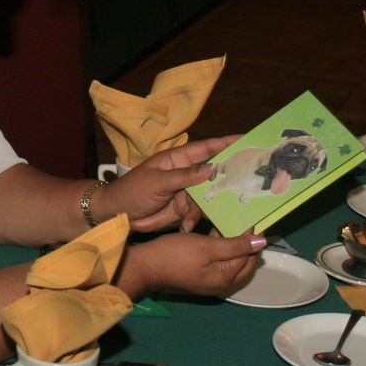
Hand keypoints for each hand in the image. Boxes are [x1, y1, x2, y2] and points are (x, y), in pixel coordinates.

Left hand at [92, 136, 239, 232]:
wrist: (117, 214)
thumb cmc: (132, 190)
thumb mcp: (157, 181)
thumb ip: (184, 176)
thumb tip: (210, 168)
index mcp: (178, 159)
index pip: (207, 148)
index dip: (227, 143)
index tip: (248, 139)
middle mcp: (186, 173)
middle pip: (213, 173)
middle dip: (227, 179)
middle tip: (245, 184)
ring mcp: (186, 191)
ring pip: (208, 196)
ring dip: (208, 206)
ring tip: (203, 214)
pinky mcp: (183, 208)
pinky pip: (198, 212)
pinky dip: (194, 219)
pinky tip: (187, 226)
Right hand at [118, 229, 264, 299]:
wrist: (145, 267)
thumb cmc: (175, 255)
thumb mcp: (206, 246)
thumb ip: (235, 245)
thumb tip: (262, 242)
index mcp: (227, 278)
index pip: (250, 255)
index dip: (253, 235)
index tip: (252, 216)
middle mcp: (223, 285)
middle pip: (246, 262)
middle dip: (248, 243)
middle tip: (247, 221)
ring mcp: (212, 283)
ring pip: (233, 262)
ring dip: (235, 245)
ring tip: (234, 224)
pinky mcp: (202, 278)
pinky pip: (221, 264)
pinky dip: (222, 250)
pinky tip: (217, 234)